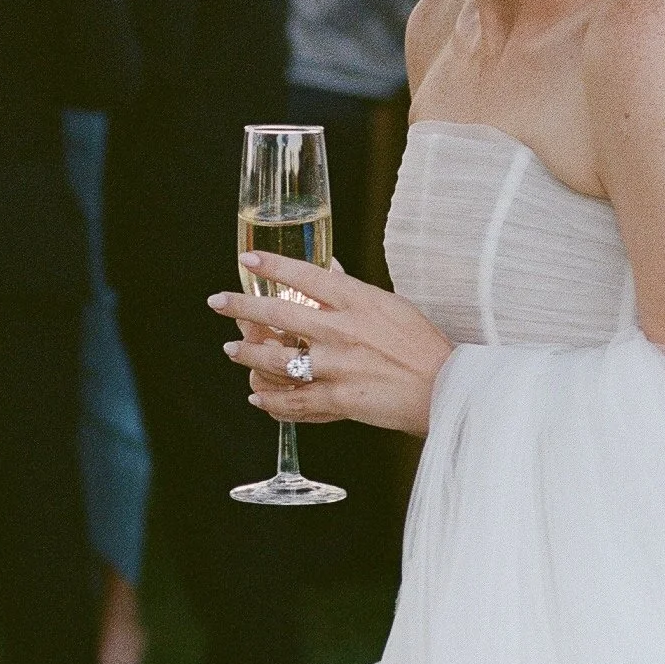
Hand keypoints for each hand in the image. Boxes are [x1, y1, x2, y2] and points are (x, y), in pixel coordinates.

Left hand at [212, 253, 453, 437]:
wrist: (446, 387)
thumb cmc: (422, 345)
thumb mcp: (391, 305)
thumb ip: (354, 290)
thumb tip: (331, 268)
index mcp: (357, 301)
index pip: (304, 277)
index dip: (271, 267)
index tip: (247, 262)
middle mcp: (341, 330)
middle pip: (278, 315)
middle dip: (241, 308)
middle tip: (218, 303)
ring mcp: (337, 366)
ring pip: (276, 360)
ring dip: (248, 356)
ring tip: (232, 352)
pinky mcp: (339, 399)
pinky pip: (293, 402)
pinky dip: (271, 402)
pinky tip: (257, 397)